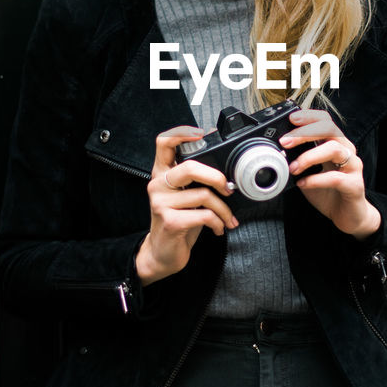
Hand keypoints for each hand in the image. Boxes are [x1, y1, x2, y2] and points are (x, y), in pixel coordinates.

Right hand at [135, 125, 238, 284]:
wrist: (163, 253)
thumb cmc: (178, 221)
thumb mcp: (185, 196)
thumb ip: (196, 180)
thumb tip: (224, 167)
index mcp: (161, 173)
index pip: (163, 143)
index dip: (182, 133)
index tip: (201, 135)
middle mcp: (158, 185)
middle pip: (190, 166)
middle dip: (217, 177)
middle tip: (228, 189)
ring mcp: (161, 203)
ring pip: (203, 195)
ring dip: (223, 209)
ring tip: (227, 218)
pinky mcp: (170, 221)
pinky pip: (204, 215)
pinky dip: (218, 222)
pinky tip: (218, 228)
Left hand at [279, 109, 381, 238]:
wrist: (348, 216)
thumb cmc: (328, 191)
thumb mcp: (308, 172)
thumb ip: (298, 160)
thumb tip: (277, 153)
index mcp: (335, 143)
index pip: (325, 120)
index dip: (309, 116)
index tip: (291, 119)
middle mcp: (346, 150)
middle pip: (330, 129)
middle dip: (305, 132)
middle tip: (285, 141)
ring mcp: (353, 166)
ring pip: (334, 149)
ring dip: (309, 156)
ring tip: (293, 168)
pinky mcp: (355, 185)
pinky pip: (335, 178)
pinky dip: (315, 180)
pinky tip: (302, 184)